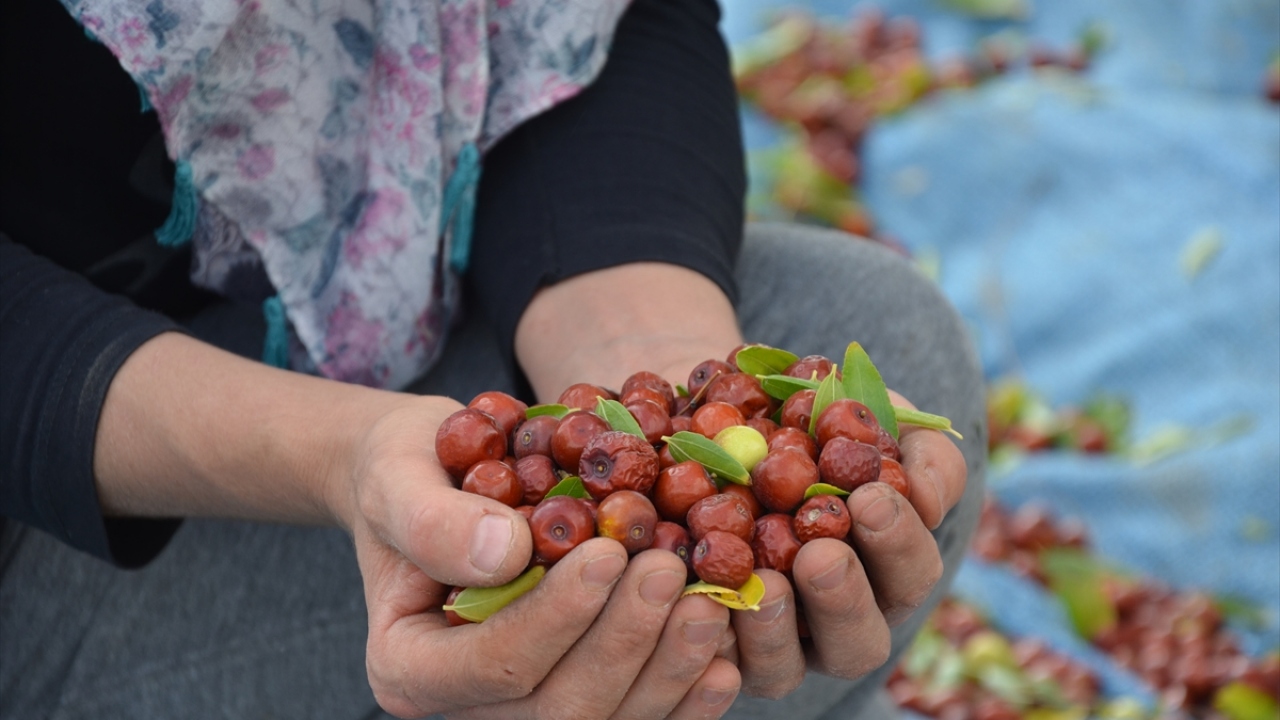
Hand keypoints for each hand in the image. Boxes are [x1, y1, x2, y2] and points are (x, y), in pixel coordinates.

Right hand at [339, 400, 740, 718]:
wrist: (435, 474)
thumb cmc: (409, 467)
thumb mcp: (398, 472)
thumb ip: (433, 519)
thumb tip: (504, 553)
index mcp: (410, 665)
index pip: (496, 665)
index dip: (558, 617)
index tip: (608, 552)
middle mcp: (468, 704)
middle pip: (559, 711)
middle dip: (623, 645)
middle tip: (670, 572)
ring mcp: (525, 708)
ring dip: (666, 671)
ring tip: (708, 604)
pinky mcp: (576, 691)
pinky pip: (635, 717)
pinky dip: (683, 697)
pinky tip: (724, 662)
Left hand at [729, 389, 967, 696]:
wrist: (717, 418)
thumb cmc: (807, 422)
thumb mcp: (871, 419)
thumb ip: (916, 452)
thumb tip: (931, 500)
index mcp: (884, 571)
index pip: (911, 573)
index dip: (898, 542)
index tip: (870, 496)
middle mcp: (832, 621)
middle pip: (857, 644)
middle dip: (843, 600)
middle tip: (821, 555)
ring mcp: (769, 645)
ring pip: (782, 670)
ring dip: (775, 630)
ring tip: (765, 582)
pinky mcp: (708, 648)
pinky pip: (709, 662)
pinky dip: (705, 631)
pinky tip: (695, 596)